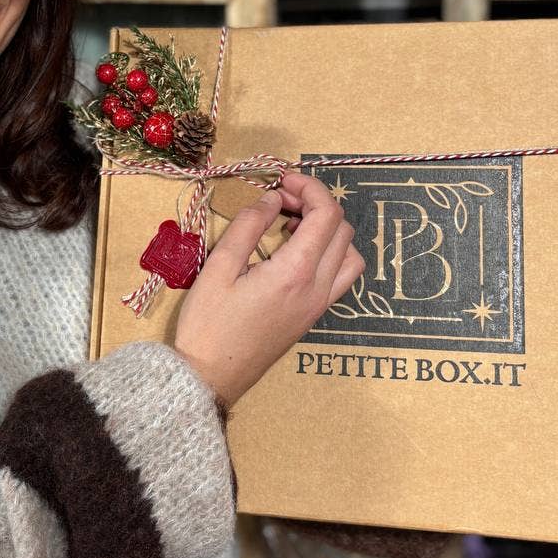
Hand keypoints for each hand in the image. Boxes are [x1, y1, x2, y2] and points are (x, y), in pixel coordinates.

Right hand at [174, 172, 363, 407]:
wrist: (210, 377)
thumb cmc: (208, 324)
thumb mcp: (218, 267)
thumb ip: (248, 226)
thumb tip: (272, 199)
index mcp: (295, 272)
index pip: (327, 214)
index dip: (310, 187)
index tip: (283, 180)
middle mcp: (317, 288)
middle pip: (342, 229)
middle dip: (315, 204)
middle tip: (280, 200)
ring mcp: (319, 305)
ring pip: (349, 254)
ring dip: (327, 231)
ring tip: (290, 227)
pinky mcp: (313, 316)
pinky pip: (340, 276)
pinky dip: (327, 254)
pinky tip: (293, 254)